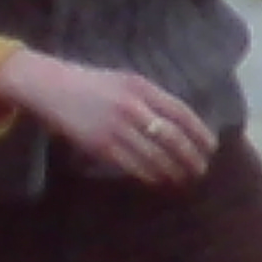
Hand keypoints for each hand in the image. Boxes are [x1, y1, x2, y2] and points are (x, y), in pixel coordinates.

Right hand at [0, 51, 214, 187]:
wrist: (50, 87)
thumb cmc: (93, 84)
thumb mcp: (126, 81)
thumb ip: (152, 98)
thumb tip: (181, 124)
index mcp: (142, 87)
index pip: (181, 113)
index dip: (199, 133)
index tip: (211, 148)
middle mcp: (131, 106)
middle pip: (171, 138)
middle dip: (190, 157)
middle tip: (201, 170)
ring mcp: (115, 126)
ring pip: (154, 155)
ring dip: (172, 171)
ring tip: (183, 179)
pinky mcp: (99, 144)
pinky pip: (132, 165)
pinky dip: (150, 175)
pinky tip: (158, 180)